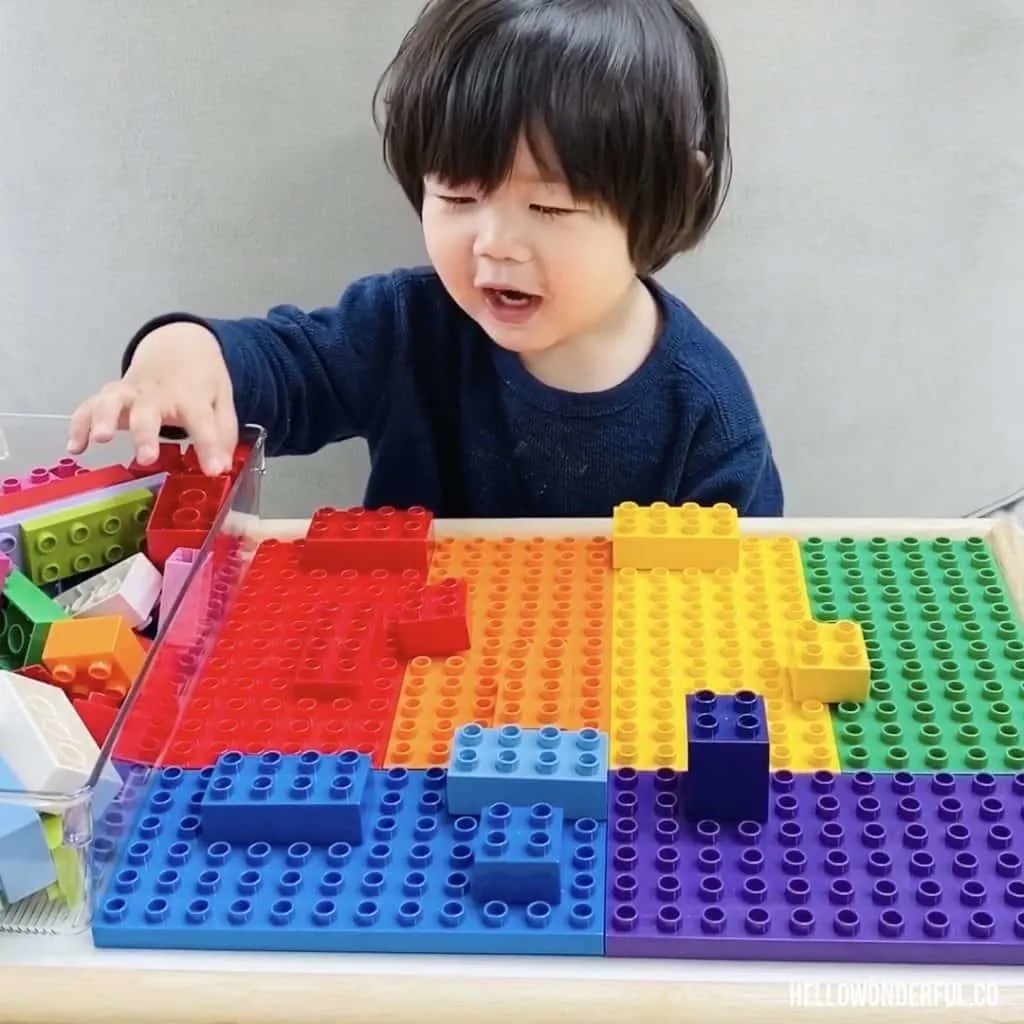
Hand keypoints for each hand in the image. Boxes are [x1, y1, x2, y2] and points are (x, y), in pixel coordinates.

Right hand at [67, 322, 236, 475]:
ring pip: (112, 400)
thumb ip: (222, 431)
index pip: (202, 420)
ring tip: (100, 439)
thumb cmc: (201, 381)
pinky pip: (89, 406)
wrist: (180, 345)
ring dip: (102, 418)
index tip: (213, 470)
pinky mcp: (111, 394)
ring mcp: (131, 391)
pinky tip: (75, 447)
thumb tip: (222, 466)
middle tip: (146, 459)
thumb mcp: (222, 400)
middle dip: (145, 434)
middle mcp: (158, 393)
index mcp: (191, 395)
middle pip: (148, 410)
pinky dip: (79, 423)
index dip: (208, 445)